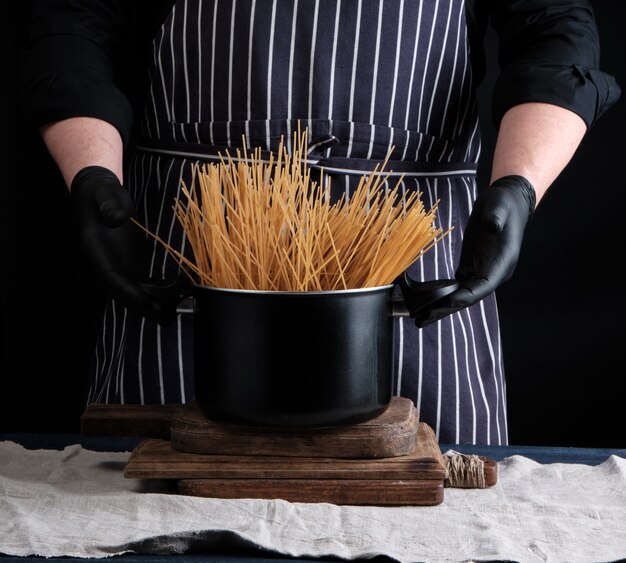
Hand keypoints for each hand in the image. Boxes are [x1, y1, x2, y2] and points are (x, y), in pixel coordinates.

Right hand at [71, 165, 176, 324]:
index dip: (134, 296)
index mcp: (97, 256)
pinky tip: (176, 294)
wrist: (101, 196)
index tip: (152, 306)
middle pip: (127, 296)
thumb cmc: (102, 196)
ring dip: (155, 303)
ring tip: (178, 308)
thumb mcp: (105, 197)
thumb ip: (110, 208)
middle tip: (170, 315)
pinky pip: (143, 286)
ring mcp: (119, 270)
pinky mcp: (130, 267)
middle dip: (148, 307)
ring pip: (136, 295)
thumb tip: (116, 218)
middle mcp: (107, 269)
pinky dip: (158, 293)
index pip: (115, 282)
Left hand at [413, 175, 535, 327]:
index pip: (483, 287)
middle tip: (423, 318)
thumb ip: (496, 217)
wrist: (506, 203)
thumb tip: (492, 225)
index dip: (465, 296)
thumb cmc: (504, 204)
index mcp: (502, 264)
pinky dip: (442, 295)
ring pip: (460, 295)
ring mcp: (481, 272)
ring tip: (420, 318)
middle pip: (468, 297)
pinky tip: (425, 303)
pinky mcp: (470, 266)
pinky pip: (455, 286)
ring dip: (441, 306)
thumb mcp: (499, 206)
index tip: (445, 302)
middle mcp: (492, 273)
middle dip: (446, 308)